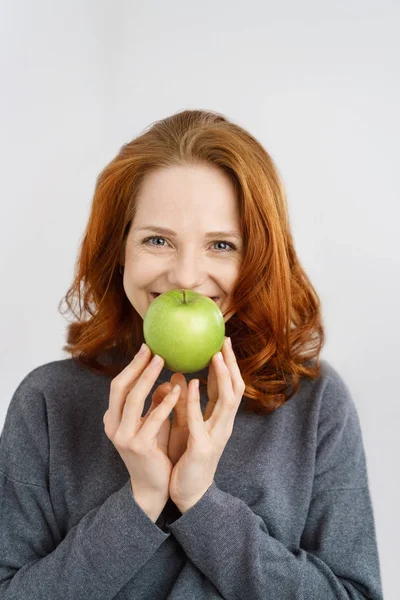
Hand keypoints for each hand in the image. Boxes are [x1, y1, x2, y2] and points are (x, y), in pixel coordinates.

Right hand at [103, 345, 180, 501]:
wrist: (152, 487)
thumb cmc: (154, 452)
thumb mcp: (152, 423)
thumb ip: (155, 403)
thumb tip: (168, 381)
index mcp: (113, 419)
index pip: (118, 386)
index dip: (132, 366)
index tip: (147, 349)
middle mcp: (113, 426)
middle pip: (120, 388)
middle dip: (136, 366)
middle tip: (153, 350)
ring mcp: (124, 437)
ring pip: (133, 400)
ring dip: (148, 378)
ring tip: (162, 362)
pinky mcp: (139, 447)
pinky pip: (153, 418)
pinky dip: (164, 403)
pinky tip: (177, 390)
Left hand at [168, 337, 244, 512]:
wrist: (188, 495)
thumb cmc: (186, 460)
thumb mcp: (186, 426)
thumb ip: (184, 403)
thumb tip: (177, 375)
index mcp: (219, 420)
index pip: (229, 387)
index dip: (228, 365)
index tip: (222, 343)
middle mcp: (223, 425)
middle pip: (236, 389)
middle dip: (232, 365)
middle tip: (224, 342)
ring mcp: (216, 437)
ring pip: (228, 402)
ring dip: (223, 377)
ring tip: (216, 356)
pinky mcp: (202, 449)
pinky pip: (201, 421)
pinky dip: (197, 401)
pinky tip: (192, 385)